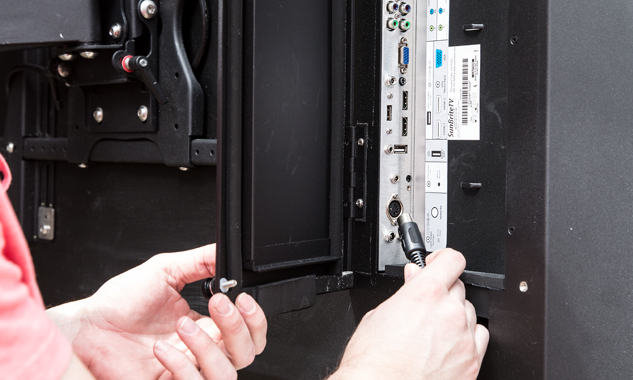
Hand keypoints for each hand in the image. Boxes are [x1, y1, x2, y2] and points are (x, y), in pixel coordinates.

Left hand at [47, 245, 266, 379]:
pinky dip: (181, 365)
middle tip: (218, 306)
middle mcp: (200, 349)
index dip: (254, 319)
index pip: (248, 331)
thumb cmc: (120, 303)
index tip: (241, 299)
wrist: (88, 326)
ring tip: (183, 325)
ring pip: (226, 375)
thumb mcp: (164, 271)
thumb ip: (199, 261)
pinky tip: (162, 348)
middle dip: (237, 328)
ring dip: (208, 348)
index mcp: (206, 324)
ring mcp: (186, 370)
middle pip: (246, 354)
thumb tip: (224, 251)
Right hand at [329, 248, 487, 379]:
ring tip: (433, 330)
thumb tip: (414, 277)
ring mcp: (464, 338)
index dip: (443, 259)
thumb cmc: (374, 361)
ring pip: (470, 312)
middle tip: (426, 304)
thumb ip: (405, 291)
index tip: (438, 263)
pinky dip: (467, 337)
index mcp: (425, 293)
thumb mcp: (379, 314)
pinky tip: (448, 344)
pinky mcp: (472, 362)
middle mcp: (450, 312)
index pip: (452, 259)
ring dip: (455, 315)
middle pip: (459, 287)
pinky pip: (480, 337)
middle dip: (443, 291)